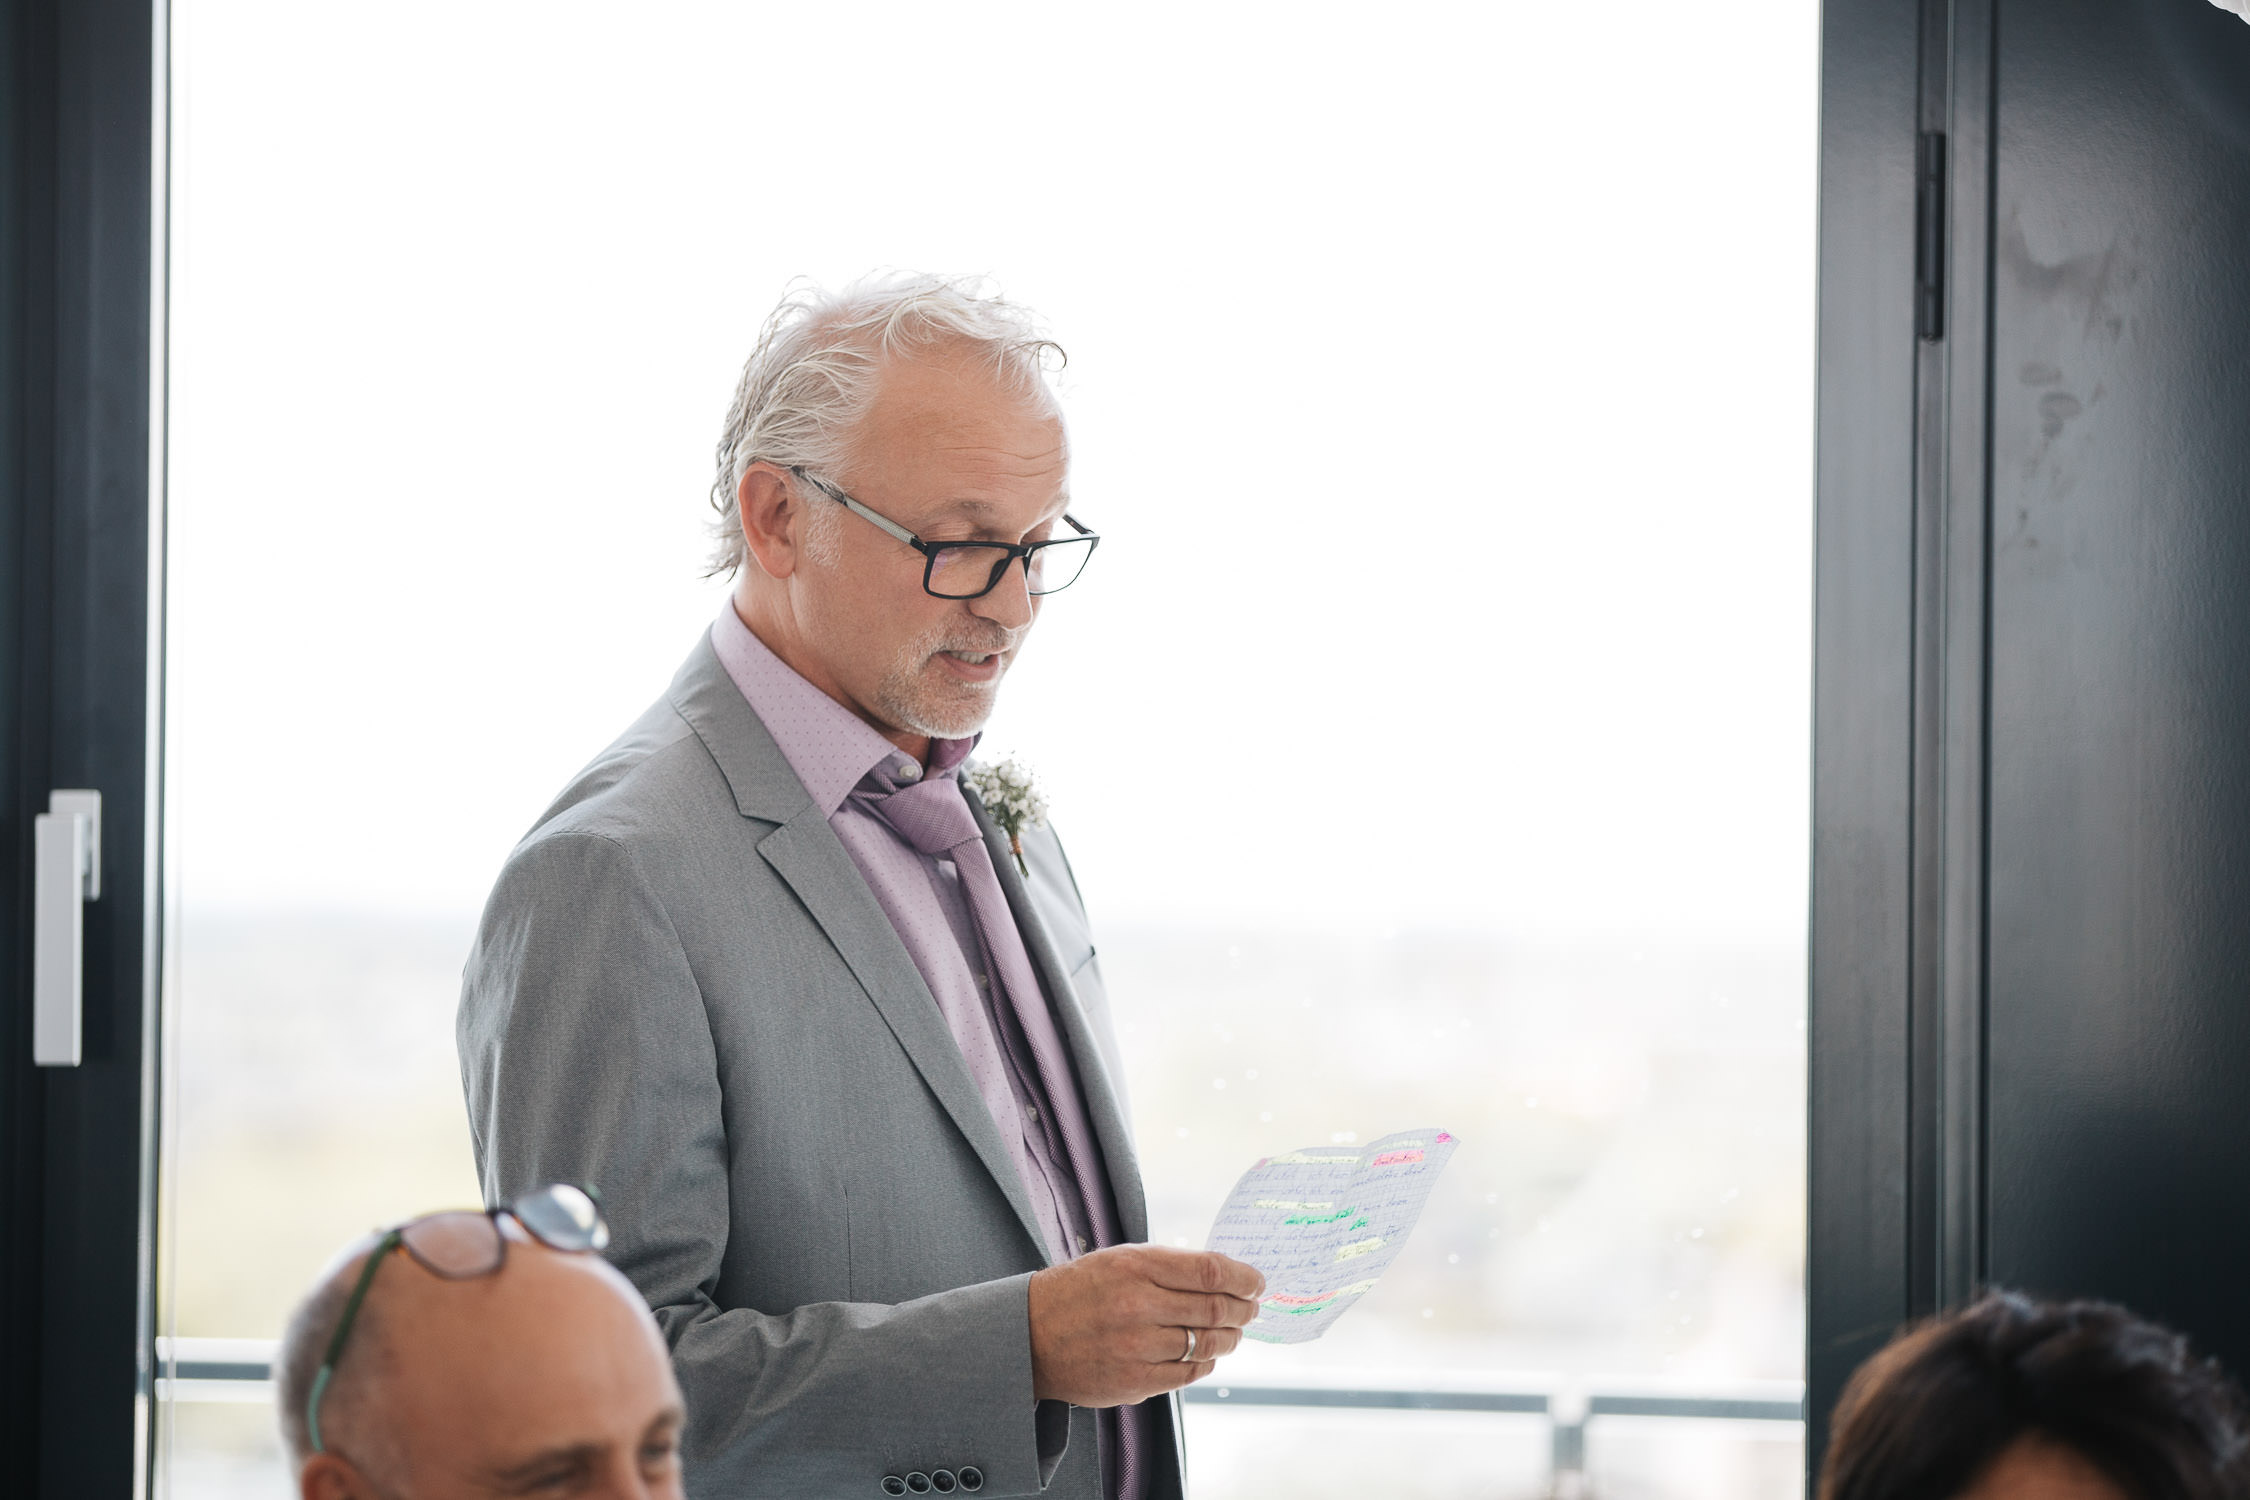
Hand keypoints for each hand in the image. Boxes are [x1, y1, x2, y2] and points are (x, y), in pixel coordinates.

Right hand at [1027, 1245, 1265, 1406]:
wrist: (1029, 1336)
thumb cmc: (1078, 1292)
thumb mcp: (1118, 1261)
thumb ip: (1167, 1266)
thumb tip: (1223, 1276)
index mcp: (1136, 1266)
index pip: (1209, 1270)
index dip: (1243, 1277)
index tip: (1257, 1282)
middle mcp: (1139, 1305)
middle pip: (1215, 1308)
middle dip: (1244, 1309)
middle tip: (1252, 1309)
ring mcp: (1138, 1348)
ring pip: (1207, 1344)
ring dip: (1230, 1338)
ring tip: (1234, 1333)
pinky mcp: (1136, 1382)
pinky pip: (1188, 1374)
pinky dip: (1205, 1364)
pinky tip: (1205, 1355)